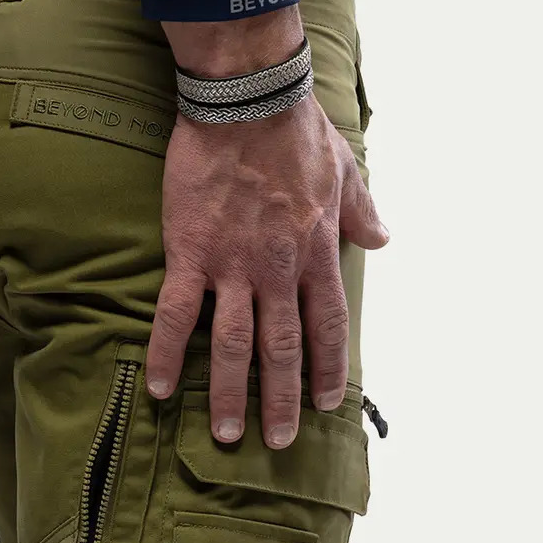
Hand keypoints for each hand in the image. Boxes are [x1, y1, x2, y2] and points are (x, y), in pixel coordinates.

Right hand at [147, 16, 388, 448]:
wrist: (247, 102)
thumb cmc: (295, 133)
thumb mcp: (345, 169)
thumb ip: (362, 210)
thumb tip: (384, 239)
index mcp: (316, 253)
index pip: (327, 325)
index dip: (326, 368)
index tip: (326, 403)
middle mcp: (278, 271)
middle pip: (282, 348)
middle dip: (282, 399)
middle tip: (279, 441)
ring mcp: (233, 267)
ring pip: (232, 344)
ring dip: (230, 393)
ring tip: (227, 434)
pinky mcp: (191, 256)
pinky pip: (174, 314)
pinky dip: (164, 353)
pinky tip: (158, 388)